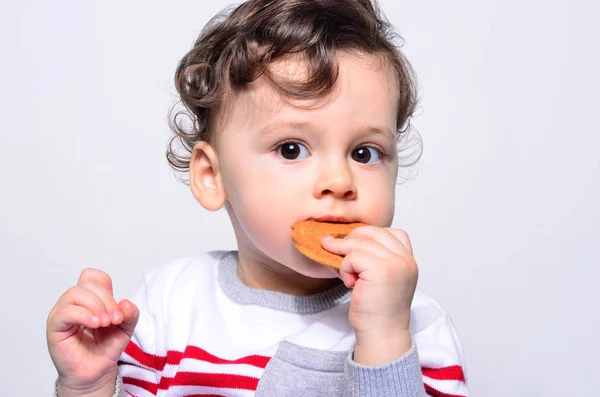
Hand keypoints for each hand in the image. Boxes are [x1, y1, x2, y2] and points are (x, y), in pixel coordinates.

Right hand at [46, 268, 138, 395]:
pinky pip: (65, 312)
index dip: (106, 287)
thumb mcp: (126, 327)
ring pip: (76, 293)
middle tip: (116, 319)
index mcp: (89, 298)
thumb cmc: (106, 347)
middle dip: (107, 300)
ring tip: (105, 323)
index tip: (117, 307)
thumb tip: (125, 303)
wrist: (96, 372)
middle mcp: (74, 302)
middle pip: (88, 285)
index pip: (92, 276)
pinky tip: (95, 324)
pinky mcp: (55, 327)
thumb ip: (130, 313)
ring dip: (96, 306)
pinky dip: (83, 315)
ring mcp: (62, 313)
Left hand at [321, 226, 417, 364]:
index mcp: (409, 261)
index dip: (370, 236)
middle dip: (351, 239)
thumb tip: (346, 238)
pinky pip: (352, 256)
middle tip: (338, 252)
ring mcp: (395, 264)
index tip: (356, 249)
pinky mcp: (380, 271)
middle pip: (373, 232)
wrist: (382, 335)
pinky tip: (350, 283)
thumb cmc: (378, 311)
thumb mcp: (383, 279)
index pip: (392, 232)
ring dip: (345, 256)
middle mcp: (405, 260)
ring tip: (347, 275)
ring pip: (359, 243)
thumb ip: (377, 259)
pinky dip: (344, 267)